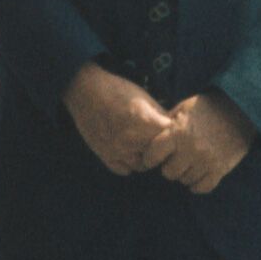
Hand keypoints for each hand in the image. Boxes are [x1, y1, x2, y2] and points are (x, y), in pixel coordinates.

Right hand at [64, 60, 170, 176]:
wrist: (85, 90)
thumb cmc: (117, 89)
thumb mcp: (144, 97)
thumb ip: (160, 115)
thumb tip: (175, 127)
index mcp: (146, 123)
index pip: (170, 139)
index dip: (172, 137)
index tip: (170, 132)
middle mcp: (133, 140)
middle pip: (158, 155)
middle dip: (160, 149)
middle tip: (157, 140)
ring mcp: (118, 150)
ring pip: (142, 166)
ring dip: (145, 158)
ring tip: (142, 145)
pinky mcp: (105, 155)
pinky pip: (124, 170)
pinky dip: (129, 163)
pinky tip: (128, 151)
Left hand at [145, 91, 255, 194]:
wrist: (240, 109)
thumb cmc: (208, 108)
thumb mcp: (183, 108)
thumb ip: (167, 123)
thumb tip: (151, 135)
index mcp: (178, 133)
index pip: (152, 155)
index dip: (150, 157)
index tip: (153, 157)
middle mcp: (190, 149)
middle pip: (168, 172)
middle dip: (169, 166)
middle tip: (174, 160)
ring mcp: (206, 161)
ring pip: (185, 180)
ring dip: (185, 174)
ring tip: (189, 164)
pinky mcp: (220, 169)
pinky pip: (202, 187)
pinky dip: (198, 185)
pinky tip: (198, 176)